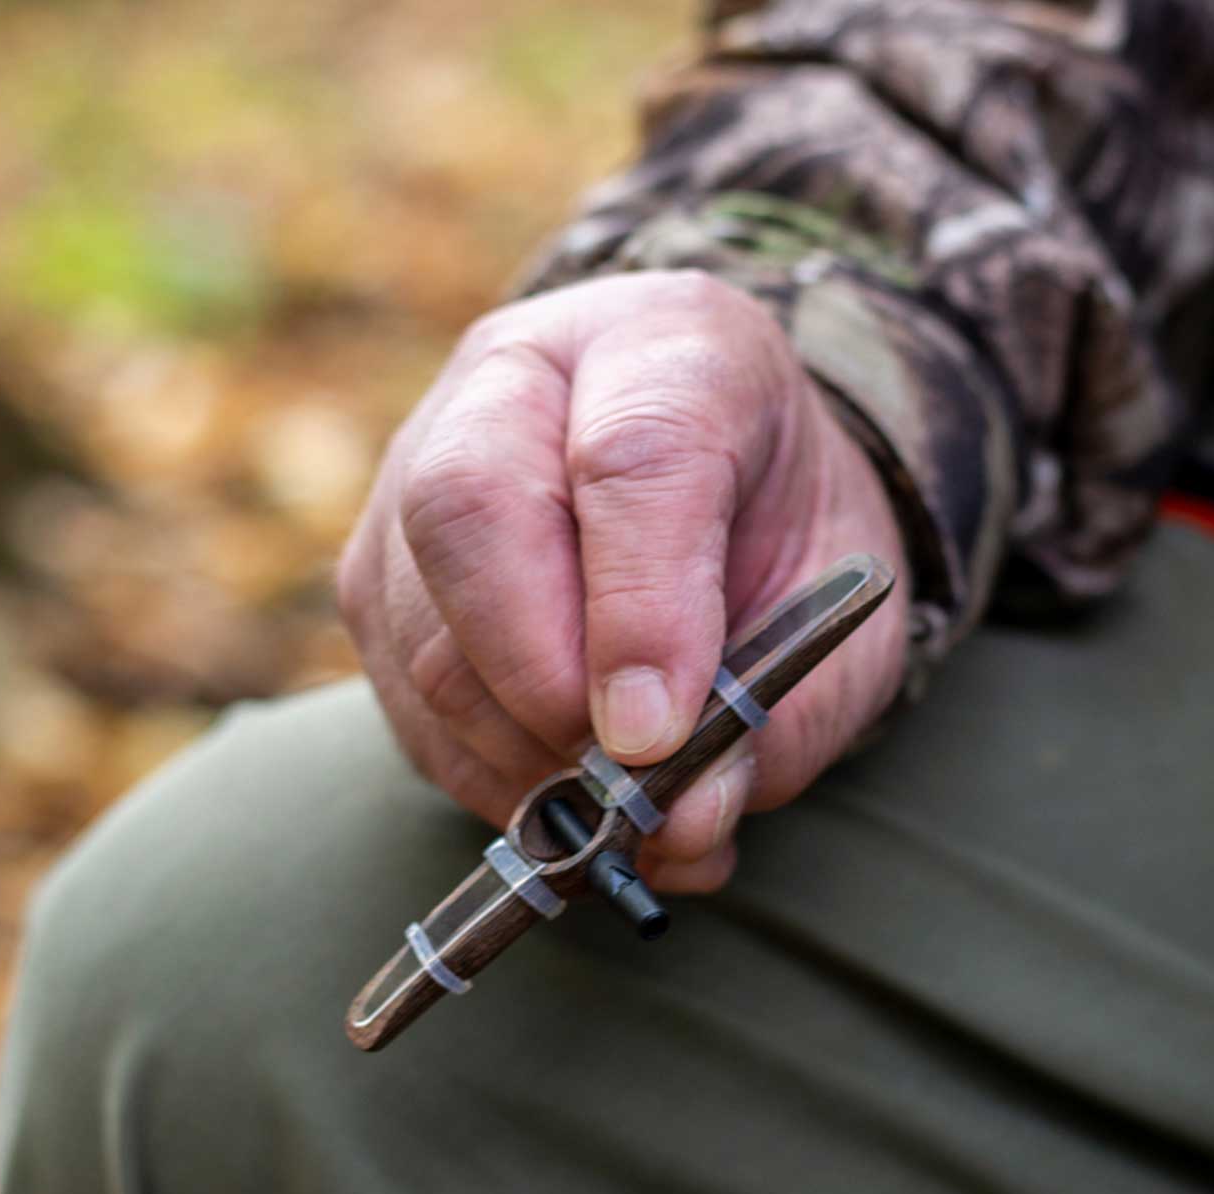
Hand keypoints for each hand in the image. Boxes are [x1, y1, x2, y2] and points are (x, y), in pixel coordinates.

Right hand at [338, 270, 908, 893]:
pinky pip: (400, 692)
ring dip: (514, 752)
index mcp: (667, 345)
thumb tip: (683, 827)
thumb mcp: (833, 607)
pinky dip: (479, 772)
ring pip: (420, 624)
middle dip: (543, 680)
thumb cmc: (782, 533)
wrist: (720, 485)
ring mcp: (421, 466)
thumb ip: (780, 710)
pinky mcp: (380, 569)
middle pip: (472, 510)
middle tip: (620, 780)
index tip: (659, 736)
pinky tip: (558, 795)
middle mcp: (519, 382)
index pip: (634, 456)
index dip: (642, 611)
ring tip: (610, 815)